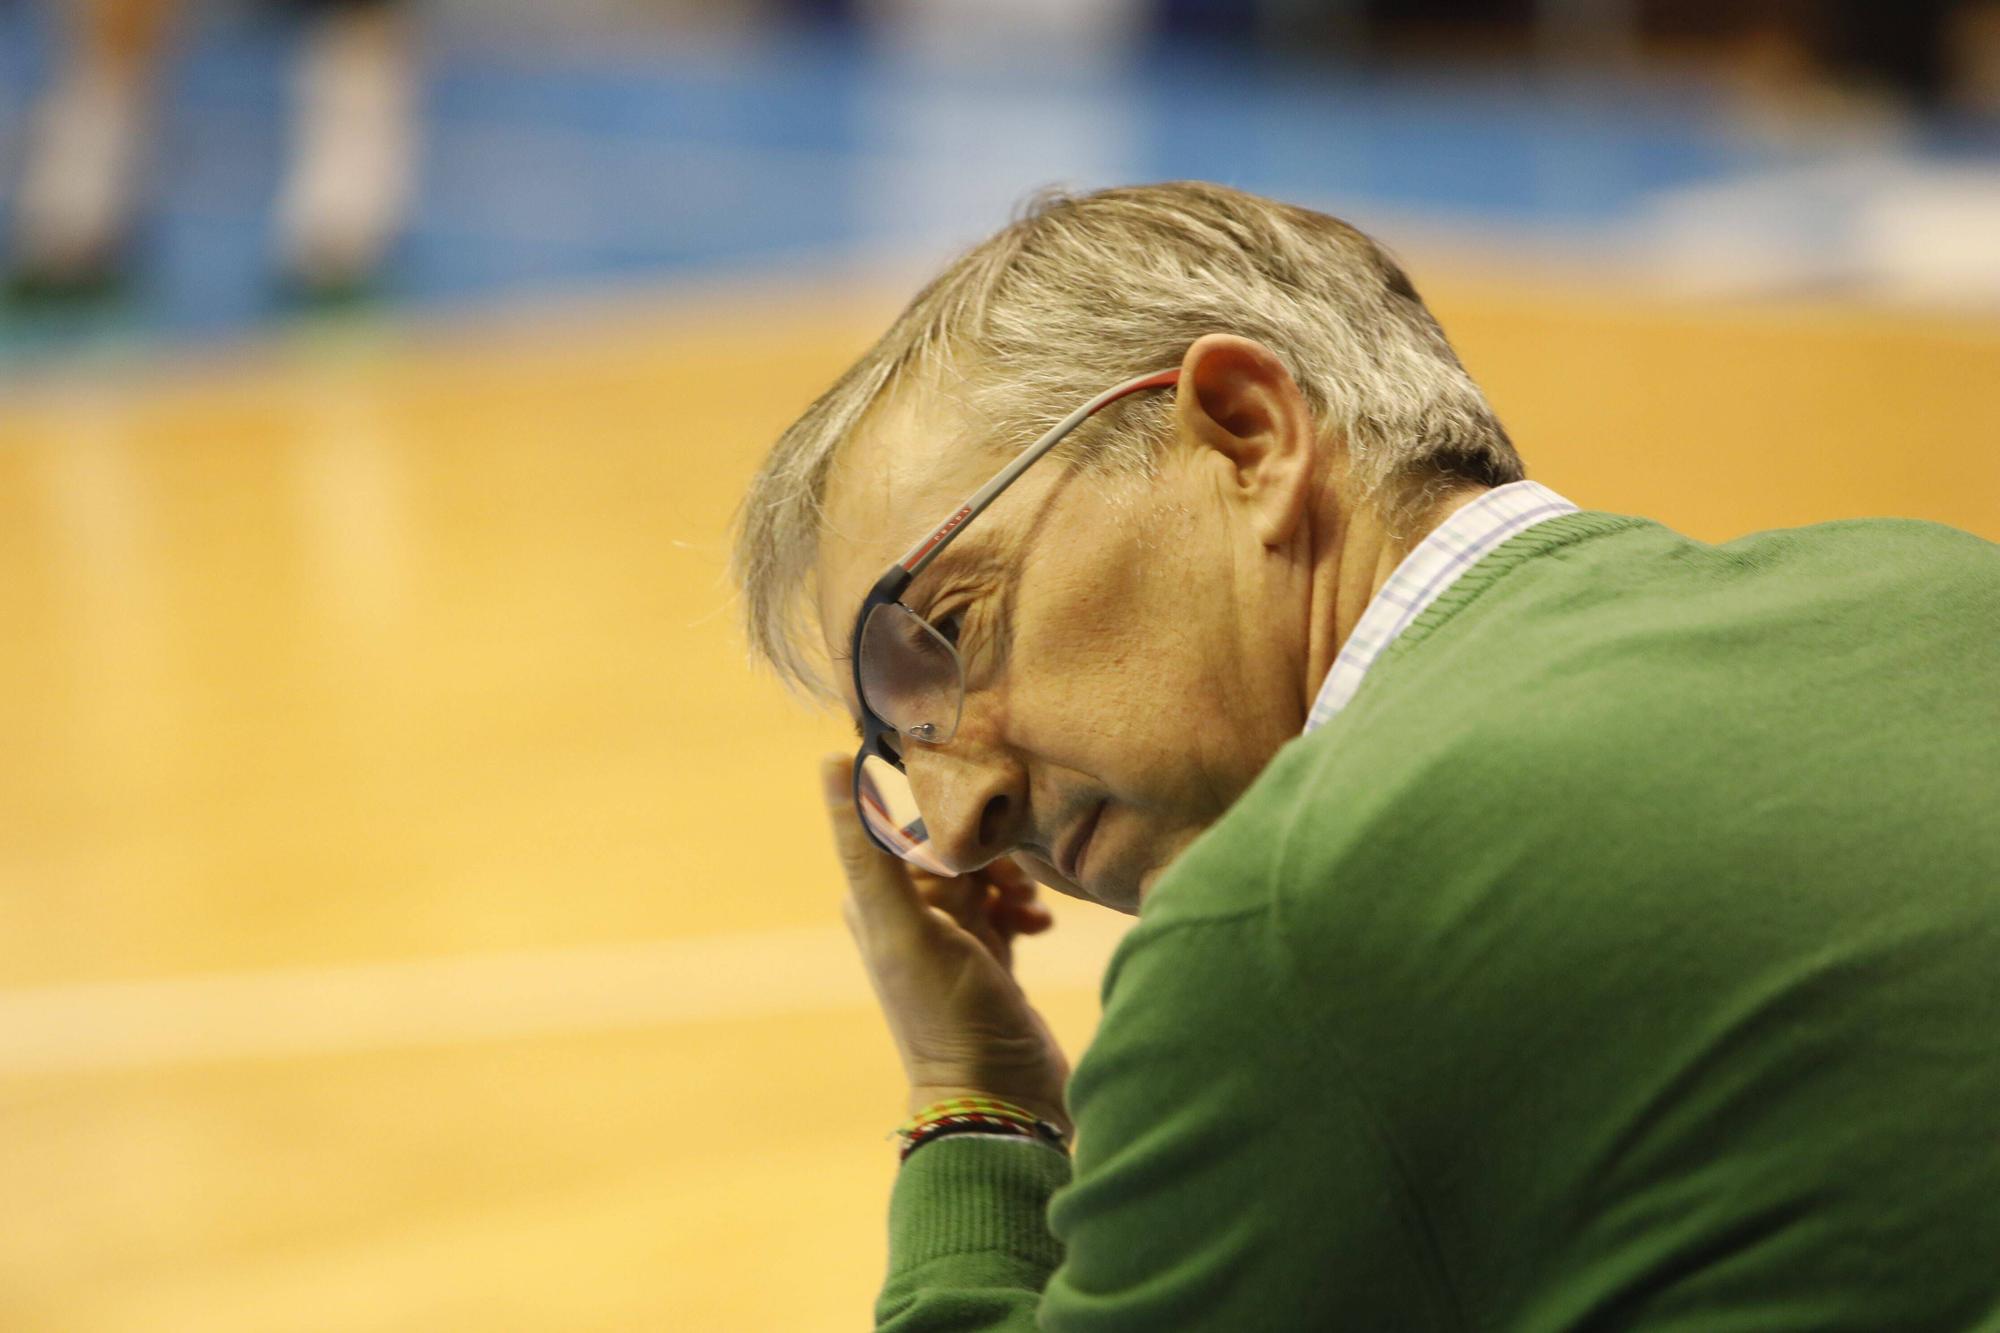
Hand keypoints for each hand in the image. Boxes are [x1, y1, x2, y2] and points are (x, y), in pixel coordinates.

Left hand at [820, 756, 1072, 1136]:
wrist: (998, 1101)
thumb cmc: (946, 1014)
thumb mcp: (906, 926)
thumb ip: (869, 848)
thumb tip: (829, 760)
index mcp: (872, 900)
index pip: (908, 821)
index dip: (949, 817)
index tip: (982, 830)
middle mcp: (905, 914)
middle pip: (952, 843)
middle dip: (989, 849)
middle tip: (1011, 882)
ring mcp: (950, 937)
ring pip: (984, 870)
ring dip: (1012, 877)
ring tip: (1026, 907)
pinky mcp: (989, 956)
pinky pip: (1007, 906)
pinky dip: (1025, 909)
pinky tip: (1038, 928)